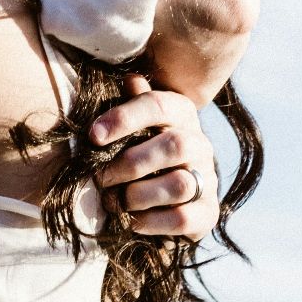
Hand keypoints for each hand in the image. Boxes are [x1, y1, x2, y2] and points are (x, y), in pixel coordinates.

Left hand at [91, 74, 219, 238]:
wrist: (164, 195)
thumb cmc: (137, 148)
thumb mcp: (131, 123)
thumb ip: (130, 103)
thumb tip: (130, 79)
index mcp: (180, 113)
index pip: (157, 104)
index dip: (124, 118)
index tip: (93, 136)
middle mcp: (200, 143)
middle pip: (174, 145)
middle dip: (130, 163)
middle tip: (101, 177)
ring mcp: (207, 178)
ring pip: (180, 184)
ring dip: (138, 195)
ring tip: (115, 202)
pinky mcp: (208, 212)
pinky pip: (183, 218)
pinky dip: (151, 222)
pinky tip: (132, 220)